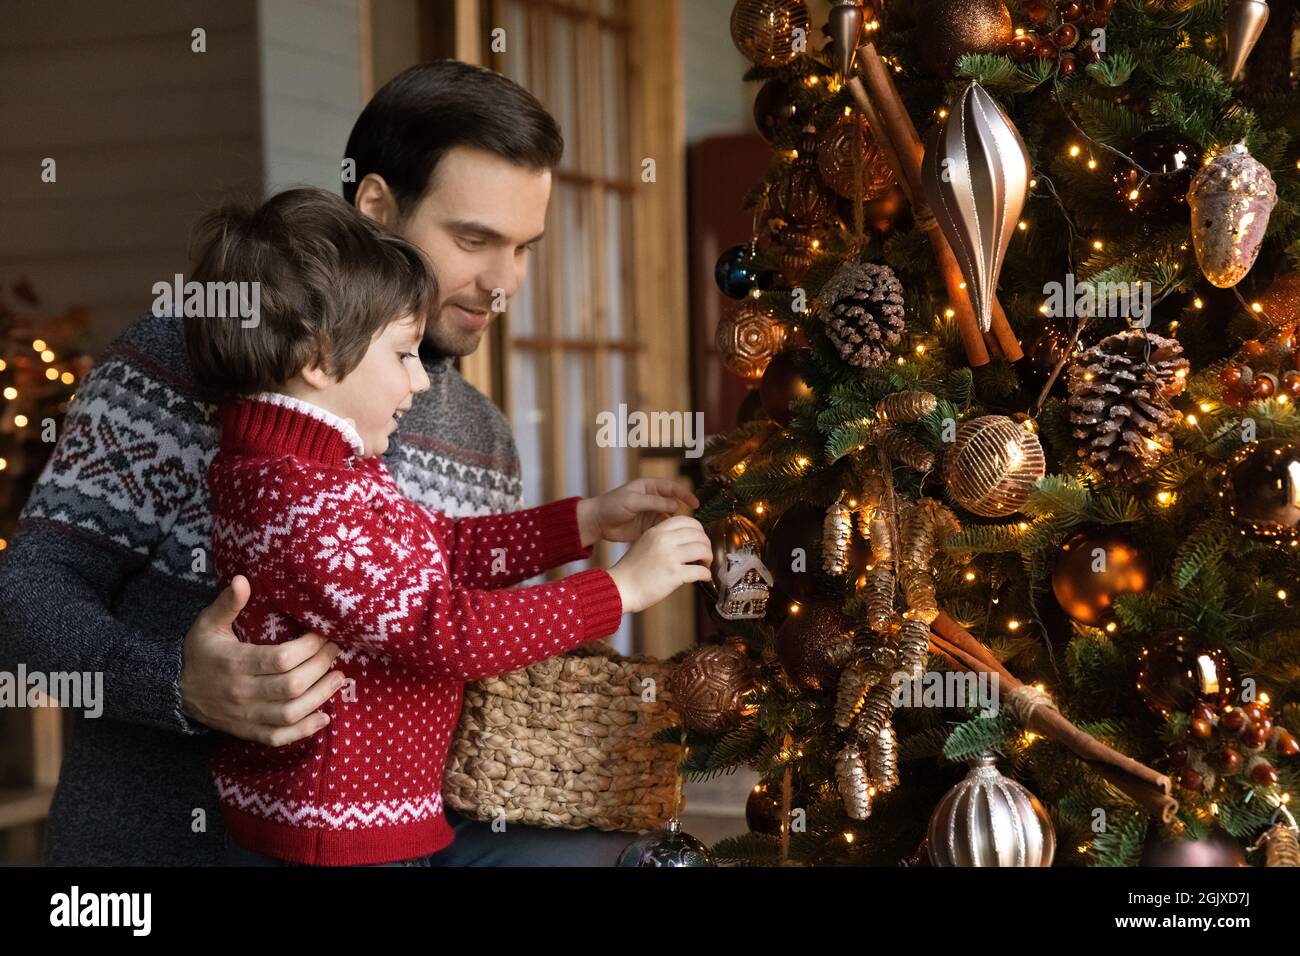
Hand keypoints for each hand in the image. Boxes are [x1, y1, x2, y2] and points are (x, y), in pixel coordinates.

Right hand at [180, 575, 345, 746]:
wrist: (174, 691)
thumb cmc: (199, 652)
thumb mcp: (208, 624)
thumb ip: (228, 604)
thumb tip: (243, 579)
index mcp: (235, 663)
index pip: (281, 659)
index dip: (308, 647)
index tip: (322, 635)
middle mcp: (242, 692)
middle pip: (291, 685)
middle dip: (320, 667)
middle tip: (335, 651)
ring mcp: (245, 716)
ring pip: (290, 713)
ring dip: (320, 697)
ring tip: (338, 678)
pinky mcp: (247, 732)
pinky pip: (279, 737)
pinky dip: (304, 730)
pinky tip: (323, 717)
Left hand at [577, 478, 699, 546]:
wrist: (597, 522)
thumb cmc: (611, 505)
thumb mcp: (632, 501)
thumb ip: (654, 502)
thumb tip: (675, 506)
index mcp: (649, 487)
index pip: (672, 487)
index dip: (685, 494)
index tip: (695, 503)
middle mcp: (653, 499)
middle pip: (674, 504)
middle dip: (684, 512)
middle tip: (693, 523)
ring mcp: (651, 514)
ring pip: (670, 519)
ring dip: (677, 525)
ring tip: (686, 533)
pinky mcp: (648, 527)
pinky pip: (663, 529)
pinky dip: (669, 534)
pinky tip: (674, 540)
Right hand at [607, 515, 711, 613]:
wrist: (620, 588)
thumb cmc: (632, 570)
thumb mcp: (644, 543)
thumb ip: (662, 538)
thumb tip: (685, 540)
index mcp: (657, 531)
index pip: (687, 520)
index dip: (698, 529)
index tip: (699, 539)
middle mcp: (665, 540)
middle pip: (698, 534)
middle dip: (706, 544)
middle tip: (704, 554)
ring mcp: (670, 557)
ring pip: (703, 549)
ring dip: (708, 558)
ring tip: (704, 564)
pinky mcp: (675, 574)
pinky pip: (700, 571)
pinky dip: (706, 574)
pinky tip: (703, 577)